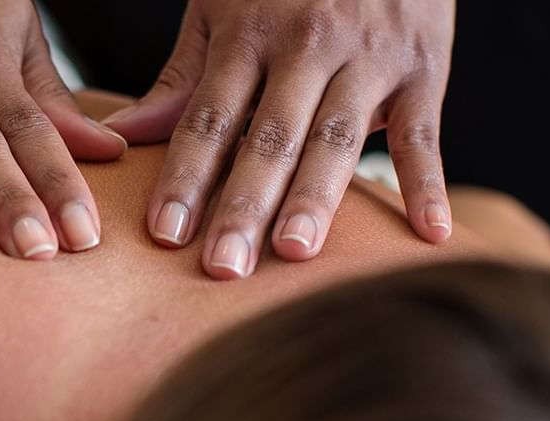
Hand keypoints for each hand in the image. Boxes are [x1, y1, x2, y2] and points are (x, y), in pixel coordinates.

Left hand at [104, 0, 455, 278]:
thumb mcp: (223, 9)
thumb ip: (180, 78)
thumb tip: (121, 136)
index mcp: (249, 34)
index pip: (209, 118)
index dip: (186, 176)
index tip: (166, 234)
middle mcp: (307, 46)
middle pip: (270, 136)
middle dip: (244, 203)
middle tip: (223, 266)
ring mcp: (368, 58)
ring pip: (337, 137)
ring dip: (316, 198)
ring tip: (293, 253)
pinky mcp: (422, 70)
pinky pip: (423, 133)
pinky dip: (427, 184)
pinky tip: (428, 233)